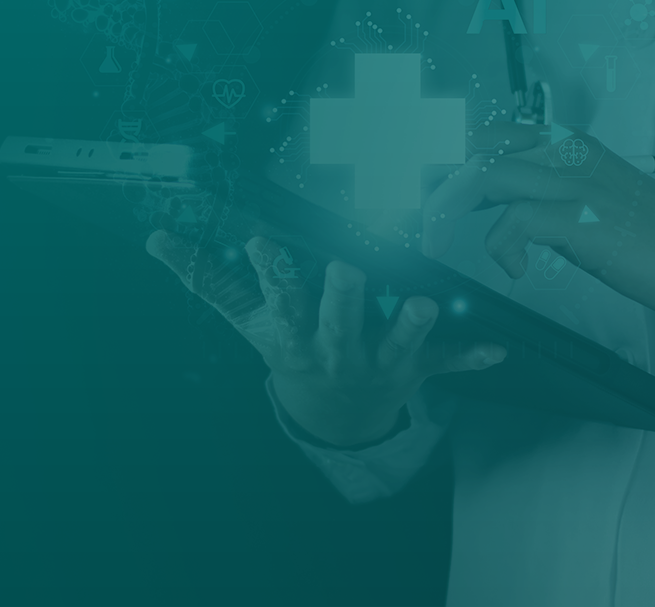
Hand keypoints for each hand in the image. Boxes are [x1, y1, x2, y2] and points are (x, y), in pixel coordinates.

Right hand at [146, 230, 504, 447]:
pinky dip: (471, 356)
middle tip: (348, 266)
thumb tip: (155, 238)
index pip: (278, 299)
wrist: (334, 414)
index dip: (270, 272)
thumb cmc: (290, 348)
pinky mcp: (416, 367)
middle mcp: (337, 348)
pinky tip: (499, 350)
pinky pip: (447, 362)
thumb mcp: (247, 321)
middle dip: (343, 296)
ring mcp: (379, 359)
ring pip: (396, 341)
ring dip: (409, 323)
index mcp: (294, 333)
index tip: (262, 241)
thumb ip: (206, 278)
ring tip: (422, 300)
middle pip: (338, 322)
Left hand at [423, 126, 654, 318]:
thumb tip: (483, 199)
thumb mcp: (586, 199)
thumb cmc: (648, 234)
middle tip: (413, 215)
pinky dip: (503, 248)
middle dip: (432, 180)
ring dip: (452, 211)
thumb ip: (540, 191)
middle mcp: (564, 153)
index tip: (413, 183)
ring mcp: (572, 182)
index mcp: (564, 144)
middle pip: (472, 148)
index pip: (485, 132)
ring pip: (485, 175)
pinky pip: (514, 221)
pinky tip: (519, 270)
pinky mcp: (581, 218)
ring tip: (443, 241)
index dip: (441, 154)